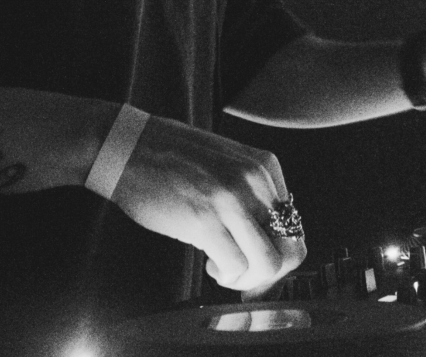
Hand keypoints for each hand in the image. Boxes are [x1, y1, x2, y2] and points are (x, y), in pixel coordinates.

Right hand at [111, 114, 305, 293]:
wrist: (131, 147)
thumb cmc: (172, 156)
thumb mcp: (227, 162)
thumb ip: (251, 192)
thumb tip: (267, 236)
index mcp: (263, 164)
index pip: (295, 224)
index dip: (280, 253)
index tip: (259, 262)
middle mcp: (254, 180)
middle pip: (291, 248)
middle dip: (271, 273)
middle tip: (247, 275)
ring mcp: (231, 200)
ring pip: (269, 263)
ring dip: (249, 278)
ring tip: (226, 267)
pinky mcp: (205, 221)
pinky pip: (236, 267)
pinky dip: (226, 275)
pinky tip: (210, 262)